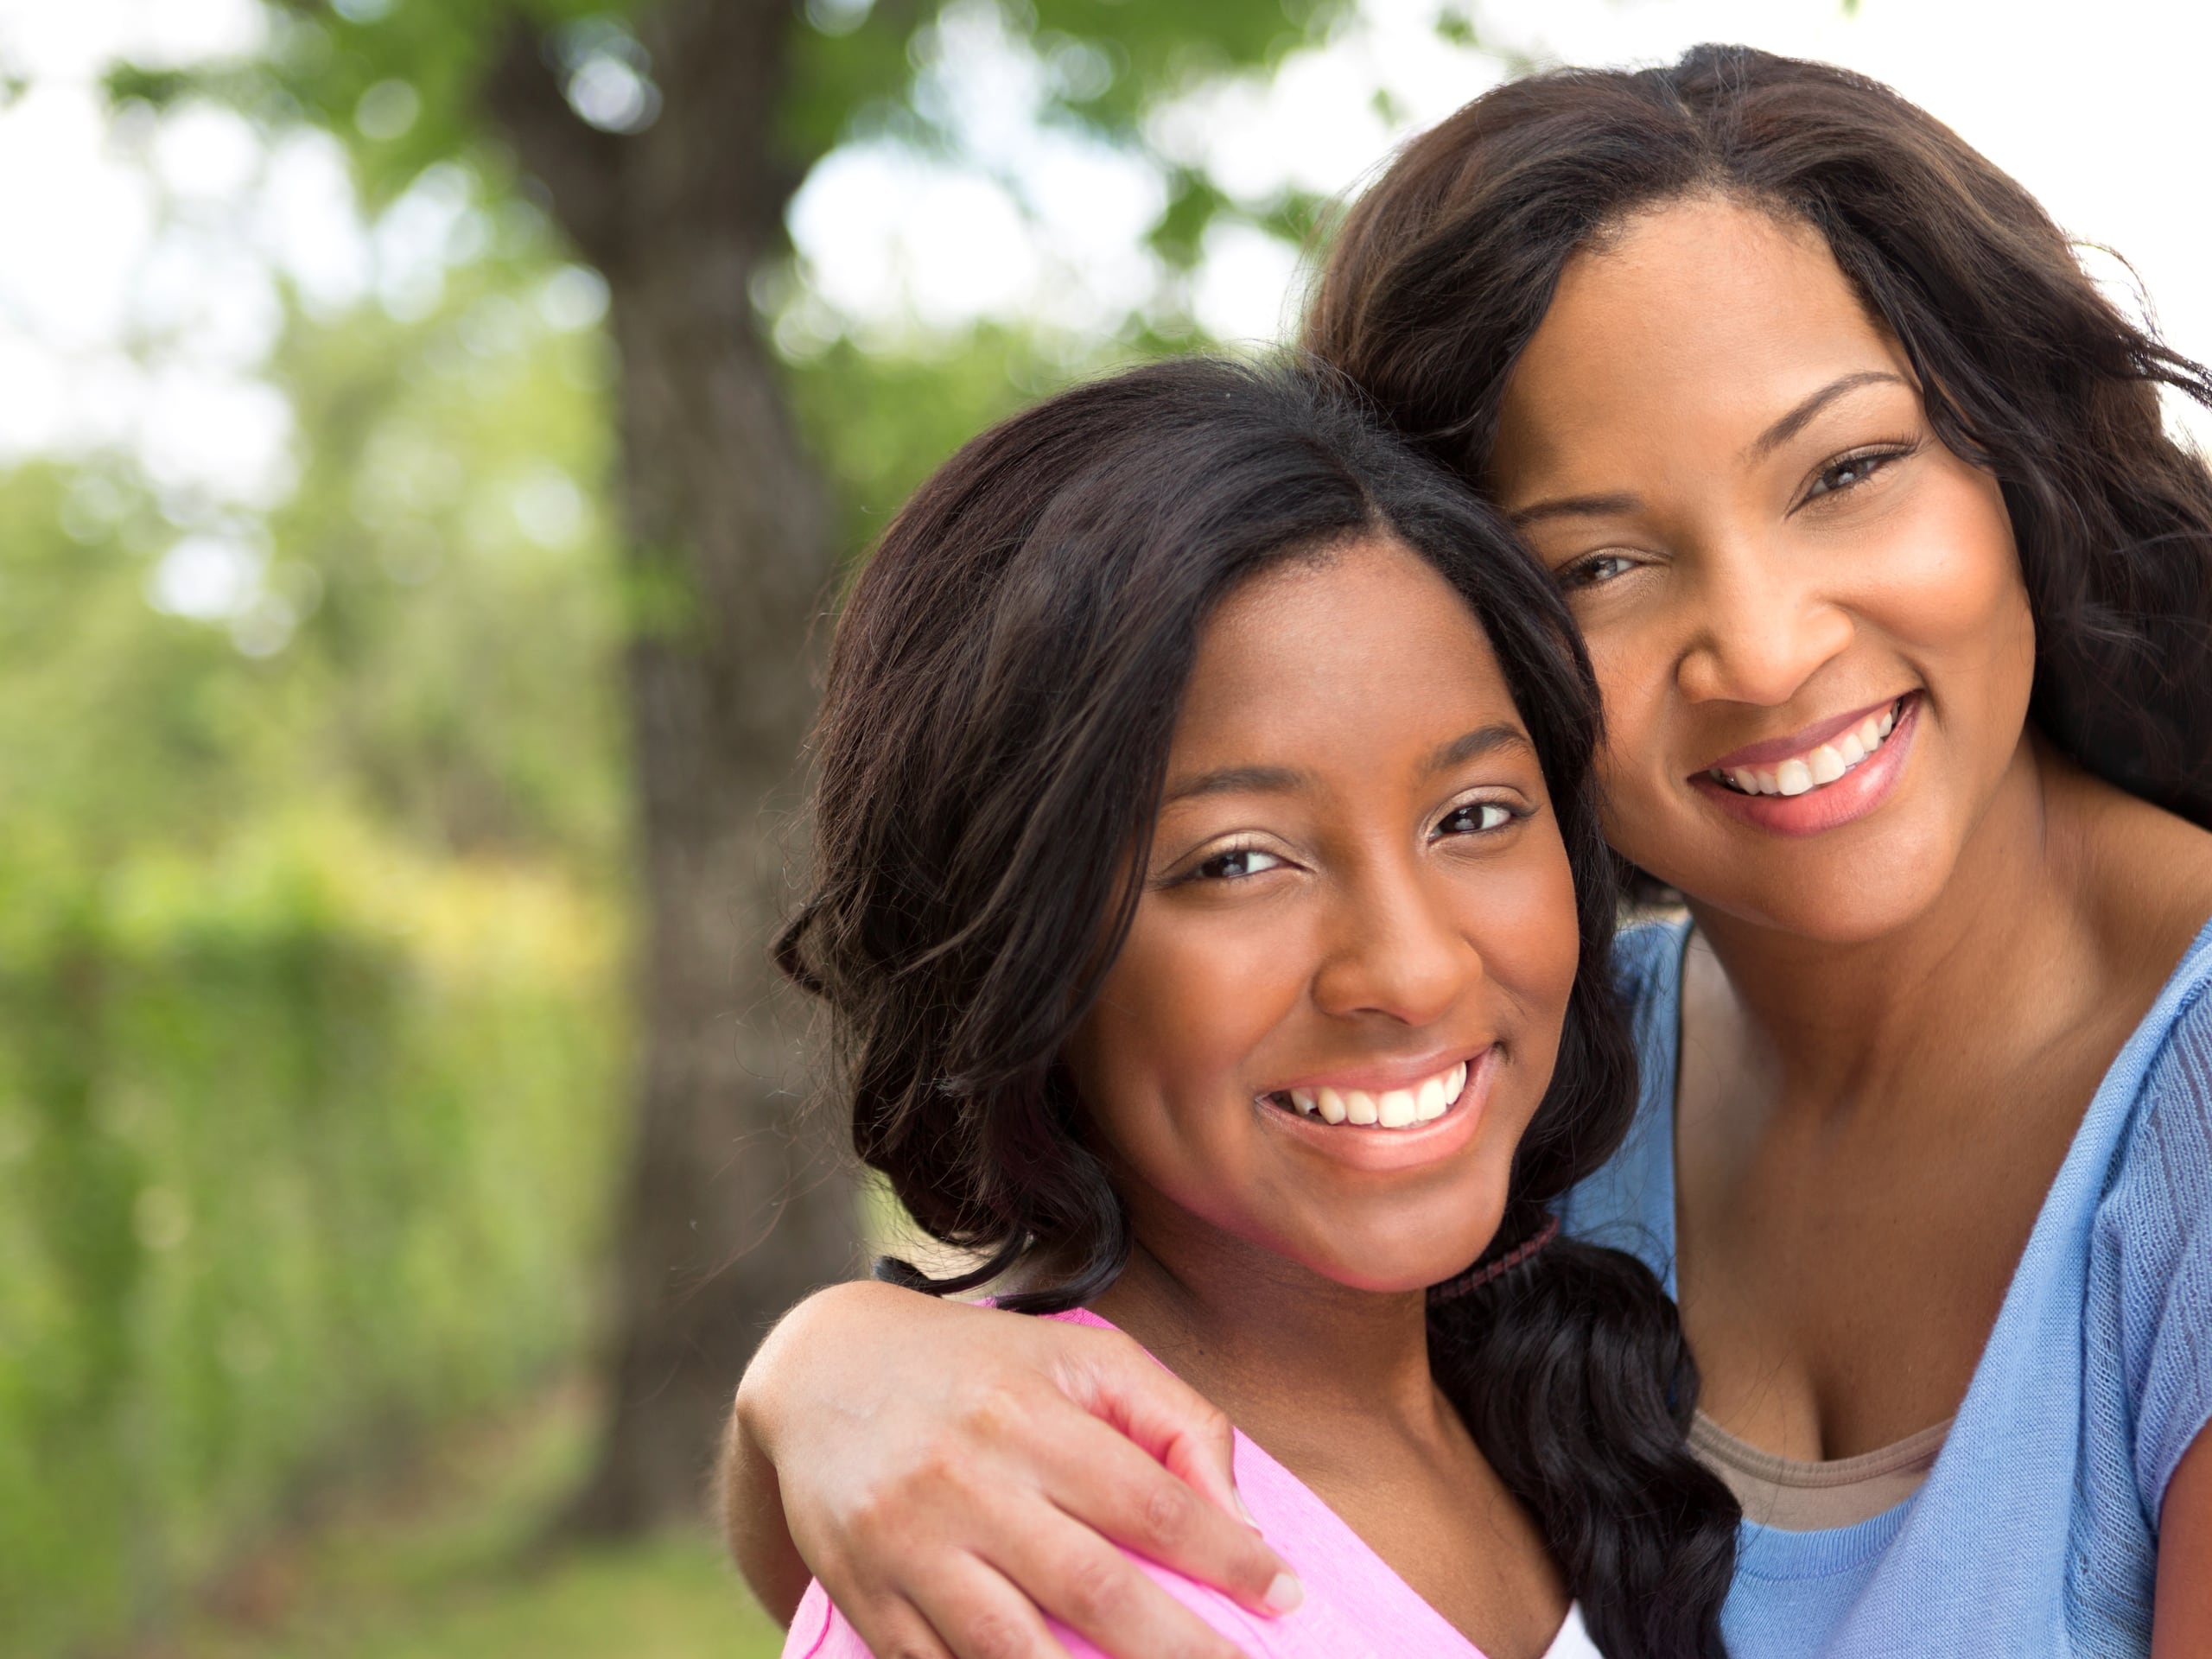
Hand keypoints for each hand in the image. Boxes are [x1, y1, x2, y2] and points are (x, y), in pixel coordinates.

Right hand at [727, 1280, 1300, 1658]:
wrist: (822, 1372)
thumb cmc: (978, 1369)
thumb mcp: (1081, 1358)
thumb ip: (1170, 1421)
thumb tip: (1238, 1519)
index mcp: (1027, 1416)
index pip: (1148, 1500)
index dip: (1226, 1557)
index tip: (1285, 1596)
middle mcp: (966, 1483)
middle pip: (1094, 1588)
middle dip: (1182, 1648)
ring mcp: (909, 1550)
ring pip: (1015, 1652)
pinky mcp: (868, 1601)